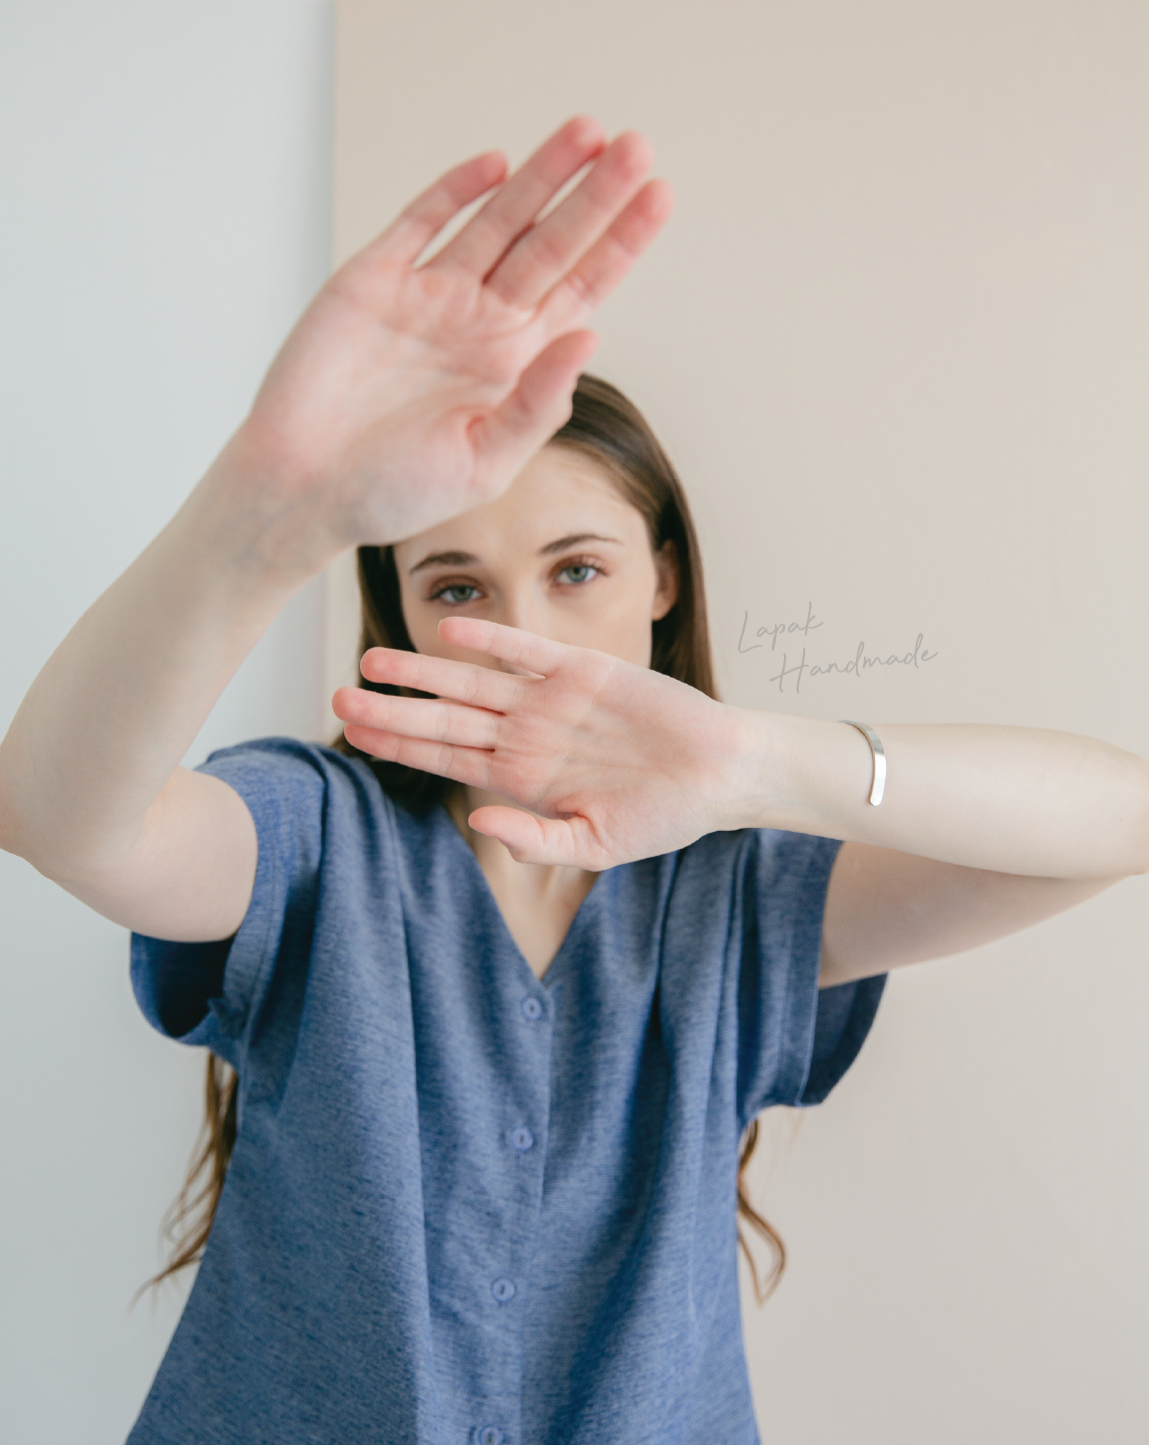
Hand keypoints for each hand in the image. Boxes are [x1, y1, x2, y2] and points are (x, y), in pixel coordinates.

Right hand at [235, 117, 673, 561]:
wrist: (301, 489)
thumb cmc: (393, 491)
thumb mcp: (484, 465)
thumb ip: (537, 405)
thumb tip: (588, 337)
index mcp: (512, 365)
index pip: (581, 290)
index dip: (619, 244)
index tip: (660, 198)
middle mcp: (479, 322)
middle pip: (550, 243)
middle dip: (594, 196)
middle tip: (638, 148)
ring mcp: (428, 295)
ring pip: (497, 220)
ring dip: (541, 176)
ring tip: (588, 131)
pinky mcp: (372, 280)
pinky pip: (420, 222)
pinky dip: (455, 192)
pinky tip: (497, 164)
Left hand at [332, 617, 749, 868]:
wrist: (719, 774)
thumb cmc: (661, 815)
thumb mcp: (596, 845)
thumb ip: (535, 840)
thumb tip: (478, 823)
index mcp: (521, 776)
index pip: (444, 758)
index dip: (398, 747)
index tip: (352, 736)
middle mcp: (525, 734)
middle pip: (444, 719)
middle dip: (391, 710)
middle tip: (337, 698)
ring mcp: (550, 700)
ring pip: (473, 683)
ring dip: (424, 672)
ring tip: (372, 660)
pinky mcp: (585, 670)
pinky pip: (527, 653)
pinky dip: (491, 642)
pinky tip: (450, 634)